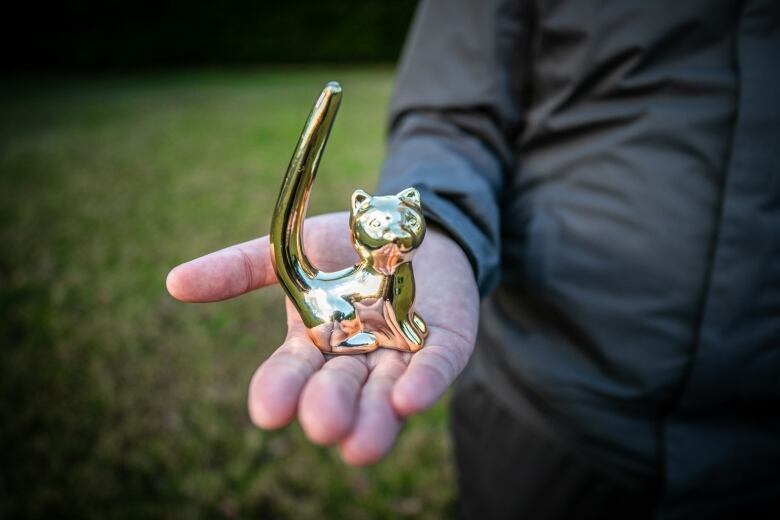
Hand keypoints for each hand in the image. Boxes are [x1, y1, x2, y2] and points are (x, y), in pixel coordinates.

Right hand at [166, 211, 478, 464]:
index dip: (279, 390)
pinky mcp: (445, 344)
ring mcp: (402, 355)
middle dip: (329, 407)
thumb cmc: (348, 243)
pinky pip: (436, 368)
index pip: (292, 373)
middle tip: (319, 424)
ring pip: (385, 395)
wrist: (412, 225)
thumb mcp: (293, 250)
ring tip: (360, 447)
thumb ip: (240, 268)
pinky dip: (423, 384)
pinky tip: (408, 401)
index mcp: (315, 342)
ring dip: (374, 420)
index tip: (266, 412)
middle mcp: (356, 358)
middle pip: (339, 390)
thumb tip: (173, 283)